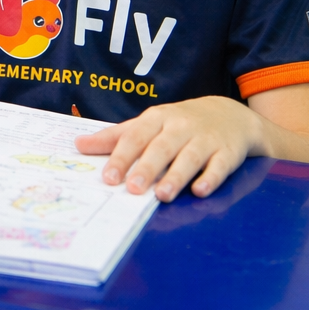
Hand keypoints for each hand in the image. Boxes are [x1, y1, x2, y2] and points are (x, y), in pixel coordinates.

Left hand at [73, 96, 261, 201]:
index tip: (109, 178)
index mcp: (157, 118)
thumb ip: (115, 137)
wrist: (230, 115)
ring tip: (163, 195)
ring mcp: (206, 138)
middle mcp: (181, 126)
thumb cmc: (179, 124)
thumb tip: (78, 145)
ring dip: (176, 176)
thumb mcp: (148, 124)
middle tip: (132, 189)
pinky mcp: (228, 152)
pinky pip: (220, 165)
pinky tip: (200, 190)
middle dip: (147, 168)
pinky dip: (211, 178)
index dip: (122, 157)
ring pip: (190, 157)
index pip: (136, 136)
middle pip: (162, 147)